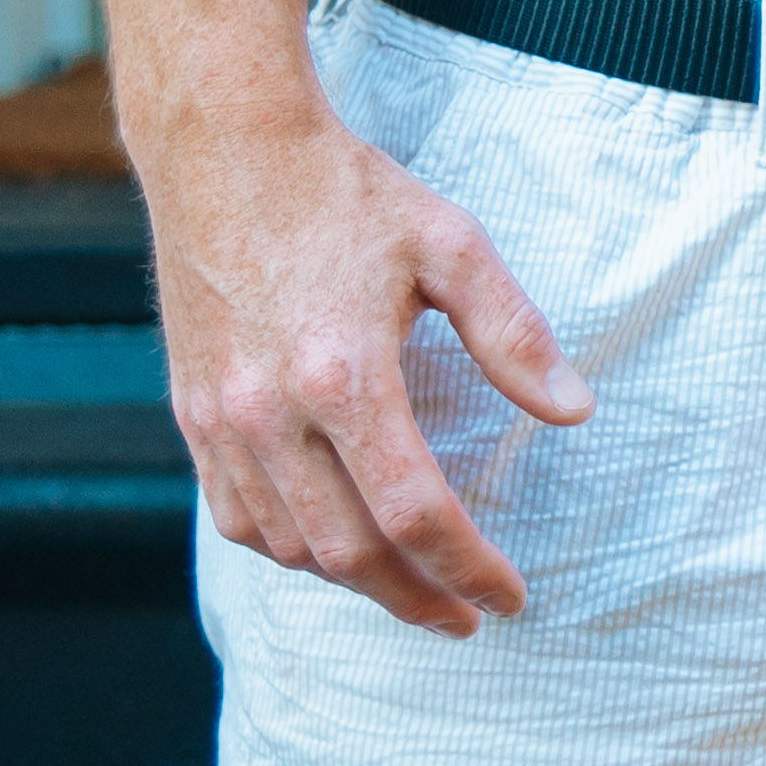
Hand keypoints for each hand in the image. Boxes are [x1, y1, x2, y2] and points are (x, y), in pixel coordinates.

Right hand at [137, 88, 590, 636]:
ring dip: (355, 582)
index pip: (416, 512)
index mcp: (344, 375)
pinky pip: (236, 515)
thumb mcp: (452, 244)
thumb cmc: (346, 192)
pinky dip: (288, 549)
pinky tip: (333, 547)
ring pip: (289, 547)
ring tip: (411, 588)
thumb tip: (574, 410)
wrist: (225, 147)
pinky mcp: (192, 412)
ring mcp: (222, 418)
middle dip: (416, 599)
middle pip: (350, 552)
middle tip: (465, 617)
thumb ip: (514, 333)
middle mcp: (272, 411)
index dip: (469, 568)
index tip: (508, 597)